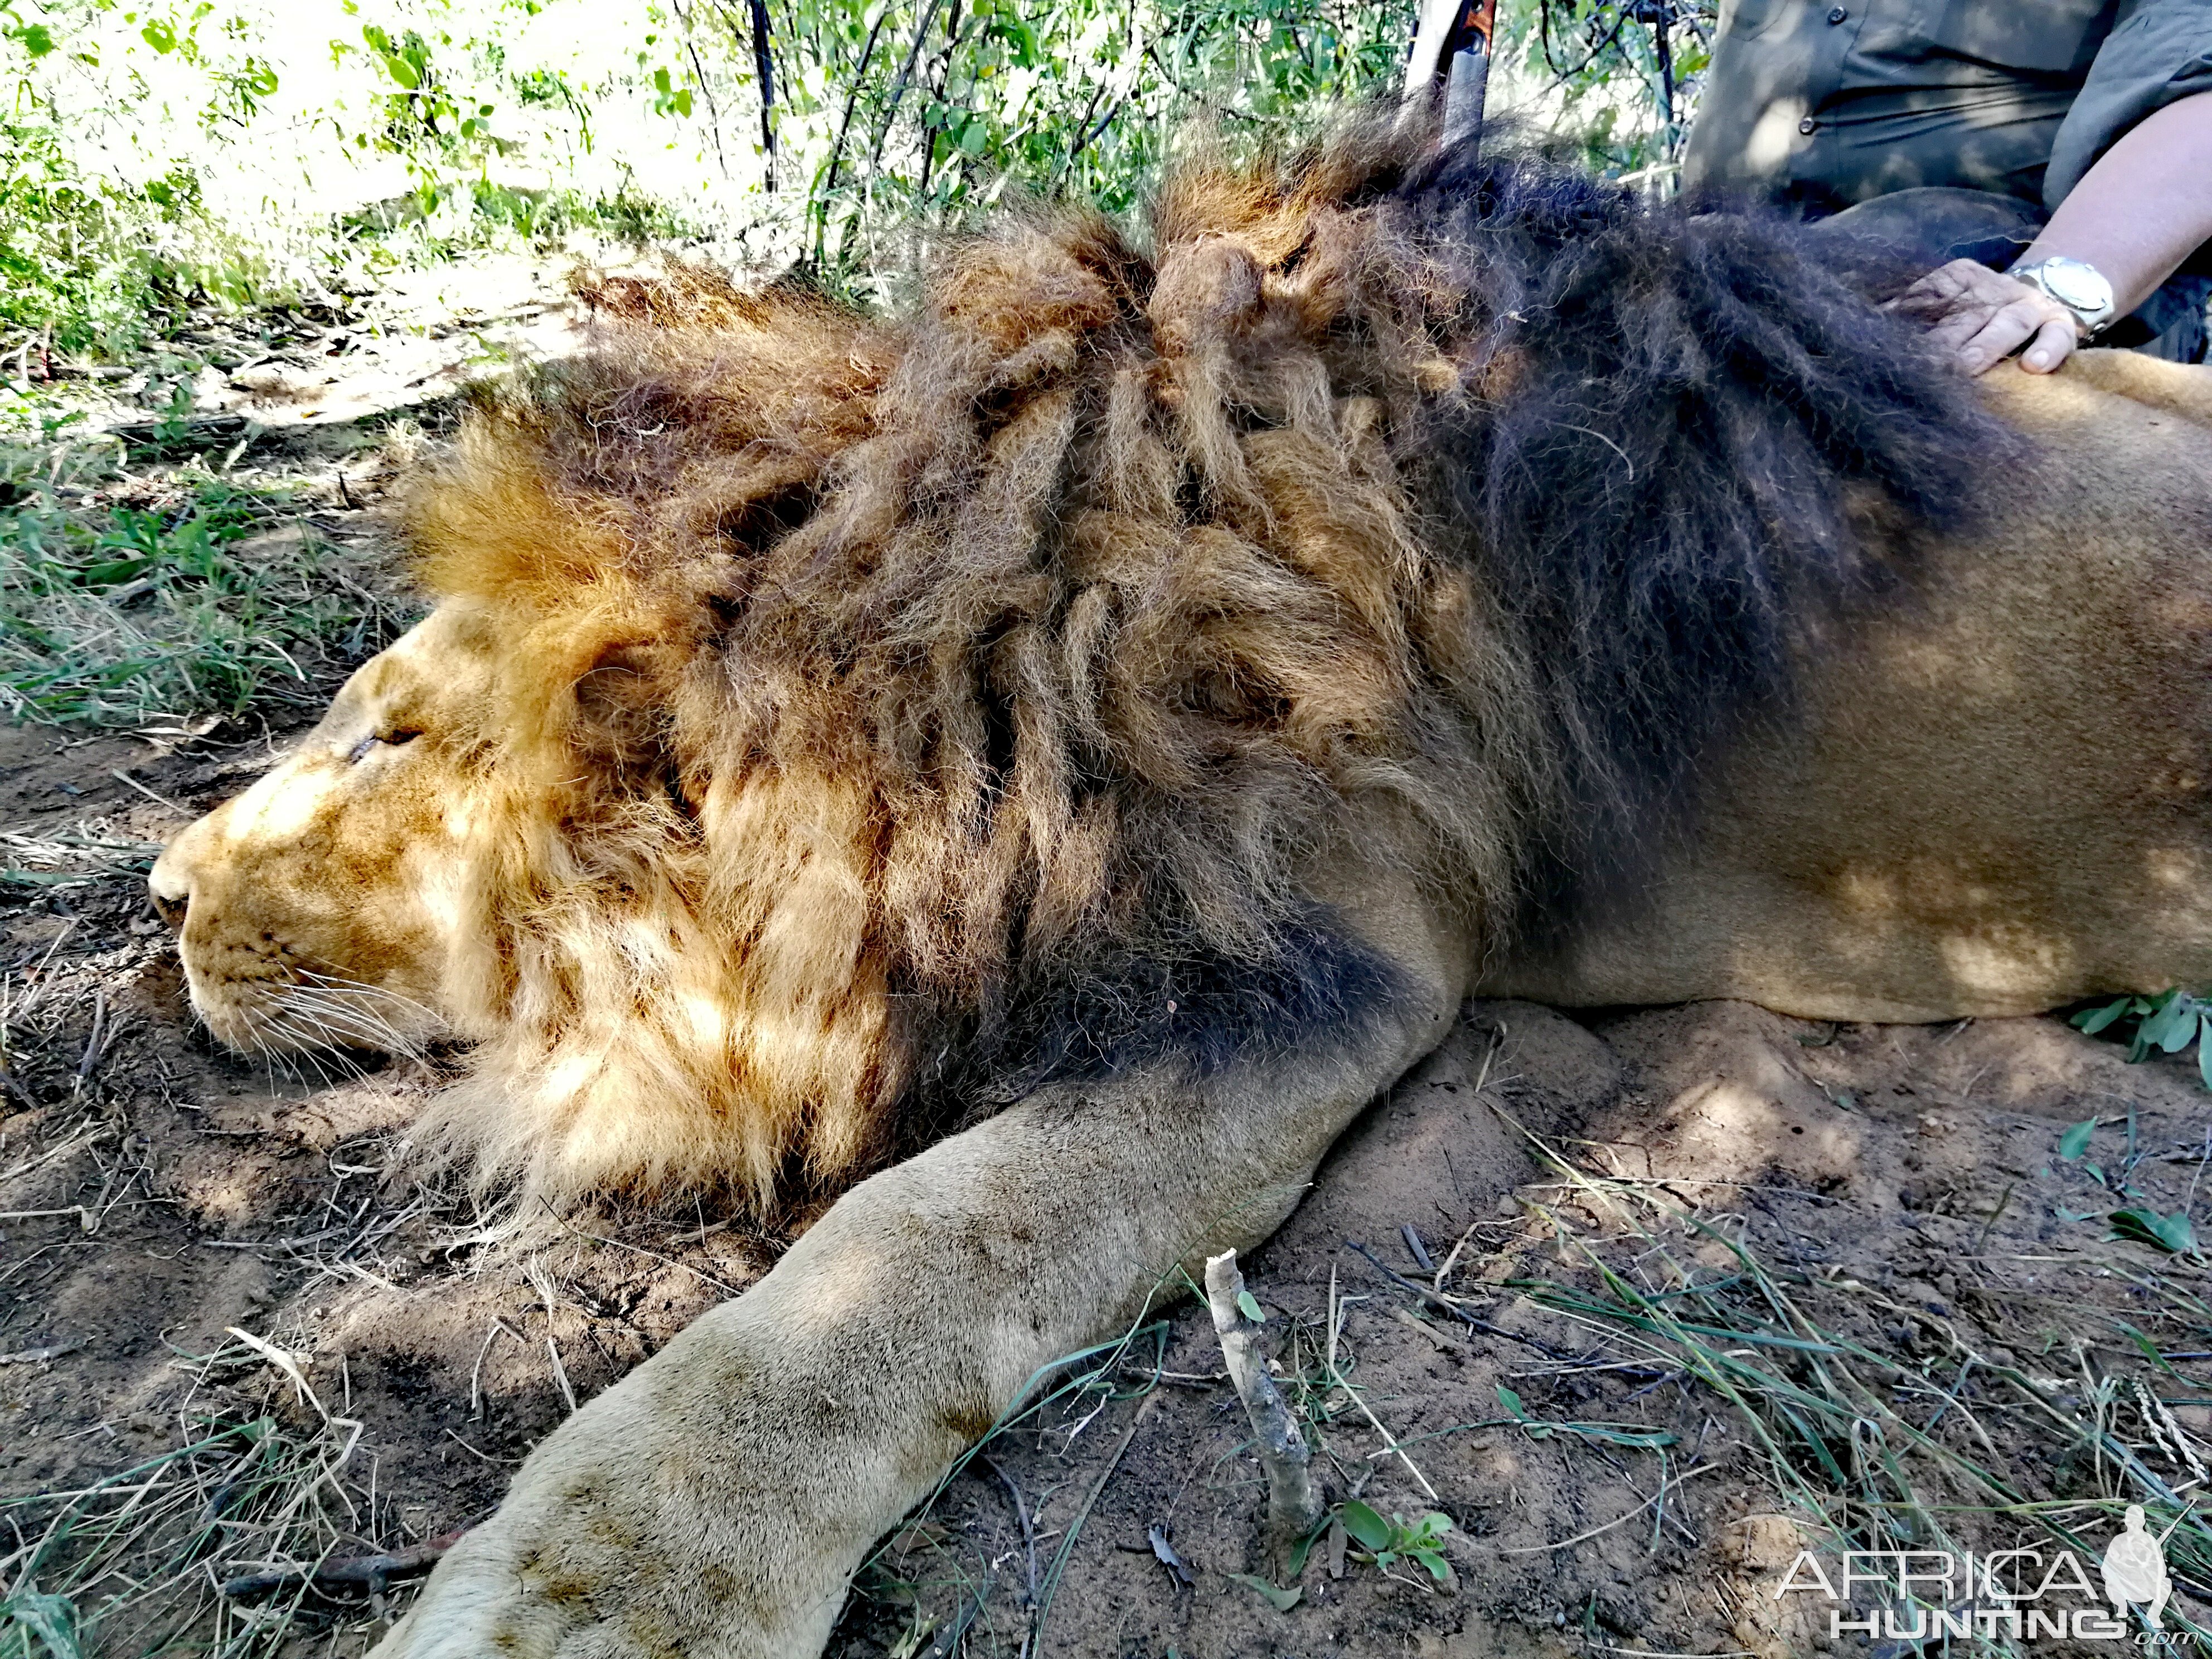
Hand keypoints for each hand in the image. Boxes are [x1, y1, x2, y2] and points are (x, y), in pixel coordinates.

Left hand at [1888, 258, 2082, 375]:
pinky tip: (2033, 369)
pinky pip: (2057, 335)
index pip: (1932, 296)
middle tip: (1922, 367)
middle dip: (1944, 342)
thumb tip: (1858, 326)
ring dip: (1986, 346)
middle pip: (1966, 316)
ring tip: (1967, 366)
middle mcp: (1994, 289)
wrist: (2039, 293)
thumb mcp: (1939, 305)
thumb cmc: (1971, 314)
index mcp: (1959, 278)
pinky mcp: (2059, 323)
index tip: (1888, 346)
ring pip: (2009, 323)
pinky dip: (2048, 349)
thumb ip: (1902, 313)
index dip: (1911, 321)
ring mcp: (2028, 305)